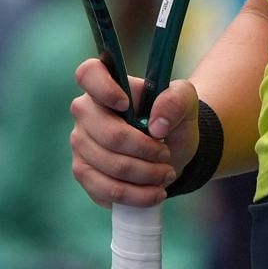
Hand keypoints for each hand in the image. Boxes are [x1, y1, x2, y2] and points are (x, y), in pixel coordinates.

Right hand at [68, 57, 201, 208]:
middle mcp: (86, 110)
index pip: (88, 74)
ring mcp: (81, 142)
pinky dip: (135, 195)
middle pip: (108, 134)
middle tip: (166, 155)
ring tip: (166, 174)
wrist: (171, 151)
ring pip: (109, 165)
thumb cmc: (172, 120)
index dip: (103, 89)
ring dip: (145, 174)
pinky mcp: (84, 172)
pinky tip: (154, 193)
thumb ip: (176, 100)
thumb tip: (156, 124)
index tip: (126, 105)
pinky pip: (104, 189)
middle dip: (144, 150)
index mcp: (105, 82)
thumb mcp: (186, 102)